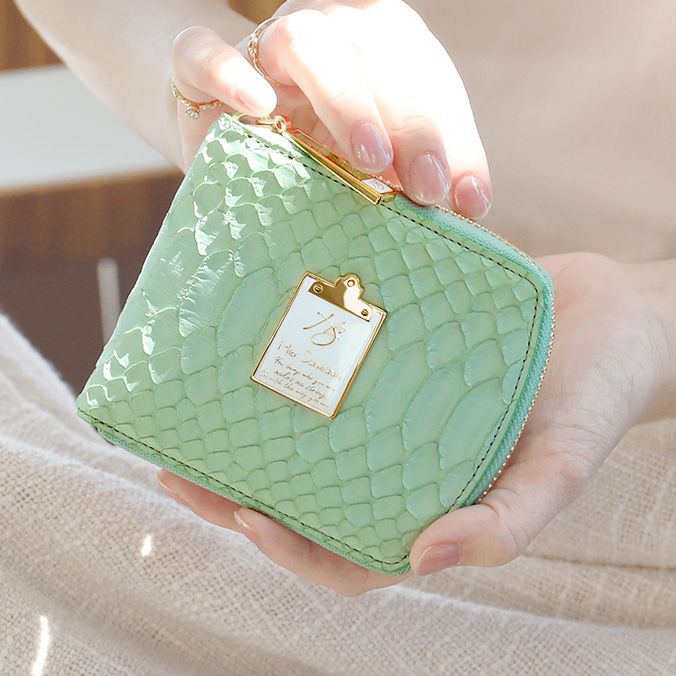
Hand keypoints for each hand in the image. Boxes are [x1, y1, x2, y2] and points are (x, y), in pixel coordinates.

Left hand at [157, 253, 675, 594]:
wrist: (612, 314)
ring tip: (198, 402)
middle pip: (307, 489)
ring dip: (253, 424)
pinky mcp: (395, 353)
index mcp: (432, 502)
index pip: (348, 550)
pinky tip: (261, 337)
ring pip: (308, 430)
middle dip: (239, 488)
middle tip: (177, 465)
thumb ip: (507, 521)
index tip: (241, 513)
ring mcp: (394, 406)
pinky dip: (298, 362)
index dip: (291, 548)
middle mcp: (401, 458)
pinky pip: (336, 366)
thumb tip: (426, 560)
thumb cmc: (594, 397)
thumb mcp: (561, 466)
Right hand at [169, 0, 490, 216]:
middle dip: (410, 123)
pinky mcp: (197, 66)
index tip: (469, 200)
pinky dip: (228, 73)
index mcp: (374, 49)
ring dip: (345, 98)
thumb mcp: (364, 166)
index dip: (454, 136)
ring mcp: (260, 46)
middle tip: (427, 189)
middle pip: (376, 54)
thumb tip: (466, 208)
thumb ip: (408, 172)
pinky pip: (203, 52)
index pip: (424, 75)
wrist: (222, 135)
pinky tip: (257, 105)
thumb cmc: (306, 155)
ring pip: (306, 41)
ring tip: (370, 160)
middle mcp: (325, 33)